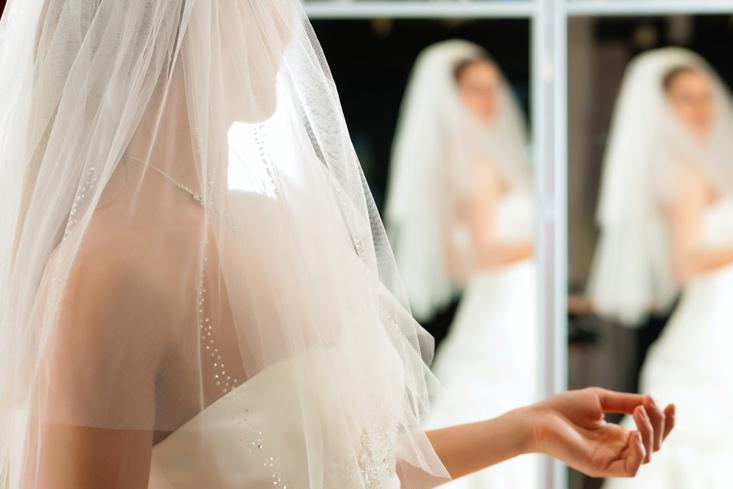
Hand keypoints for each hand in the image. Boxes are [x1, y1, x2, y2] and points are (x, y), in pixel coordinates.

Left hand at [524, 387, 674, 477]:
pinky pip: (631, 468)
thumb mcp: (600, 400)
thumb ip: (626, 402)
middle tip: (652, 405)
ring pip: (646, 455)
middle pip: (653, 444)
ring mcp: (610, 460)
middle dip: (659, 424)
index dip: (664, 421)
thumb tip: (651, 401)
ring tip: (639, 412)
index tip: (671, 404)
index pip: (650, 433)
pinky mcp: (602, 468)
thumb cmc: (563, 408)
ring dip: (649, 433)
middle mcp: (616, 449)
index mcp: (616, 434)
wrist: (538, 419)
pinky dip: (639, 452)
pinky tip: (634, 433)